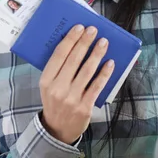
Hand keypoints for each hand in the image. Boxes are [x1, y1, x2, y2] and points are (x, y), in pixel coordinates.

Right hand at [39, 25, 114, 143]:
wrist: (57, 130)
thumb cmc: (55, 101)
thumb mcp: (49, 86)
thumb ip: (58, 68)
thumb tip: (74, 44)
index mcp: (46, 81)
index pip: (58, 56)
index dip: (69, 40)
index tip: (79, 28)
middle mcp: (57, 89)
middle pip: (73, 60)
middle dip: (84, 43)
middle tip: (93, 30)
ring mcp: (71, 98)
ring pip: (87, 71)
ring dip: (96, 54)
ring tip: (103, 42)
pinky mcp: (84, 107)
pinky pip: (97, 86)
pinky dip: (104, 73)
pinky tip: (110, 62)